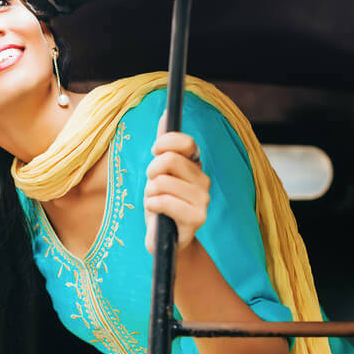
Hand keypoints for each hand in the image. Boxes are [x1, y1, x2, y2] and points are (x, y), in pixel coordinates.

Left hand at [145, 110, 210, 253]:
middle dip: (151, 172)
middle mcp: (203, 180)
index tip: (155, 152)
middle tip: (152, 184)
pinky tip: (157, 214)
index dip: (164, 143)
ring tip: (156, 202)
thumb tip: (166, 114)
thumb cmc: (161, 203)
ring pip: (162, 182)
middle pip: (169, 160)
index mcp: (195, 166)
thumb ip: (164, 145)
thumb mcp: (159, 172)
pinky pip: (163, 202)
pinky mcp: (197, 218)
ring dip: (150, 193)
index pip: (185, 142)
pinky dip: (152, 206)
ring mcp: (203, 200)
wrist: (165, 239)